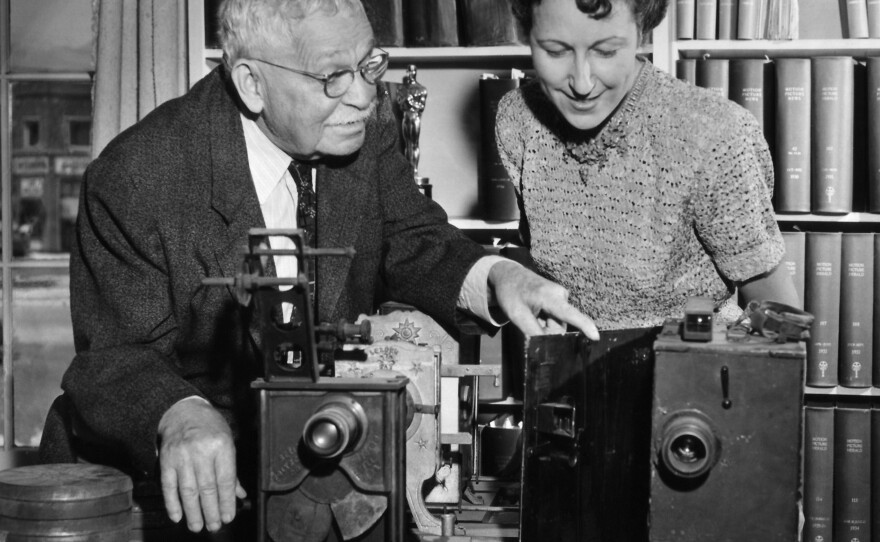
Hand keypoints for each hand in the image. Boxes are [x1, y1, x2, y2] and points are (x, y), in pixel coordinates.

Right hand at [157, 397, 246, 532]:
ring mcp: (182, 456)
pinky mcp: (166, 460)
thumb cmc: (210, 428)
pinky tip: (177, 516)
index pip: (226, 480)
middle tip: (214, 526)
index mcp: (221, 446)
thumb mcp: (227, 442)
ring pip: (188, 490)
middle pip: (207, 488)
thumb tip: (240, 495)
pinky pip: (169, 486)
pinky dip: (172, 503)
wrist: (183, 411)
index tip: (228, 517)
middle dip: (211, 511)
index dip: (227, 501)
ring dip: (193, 512)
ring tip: (198, 526)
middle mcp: (201, 451)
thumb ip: (232, 470)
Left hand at [488, 259, 598, 339]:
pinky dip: (545, 320)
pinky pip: (556, 319)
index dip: (584, 326)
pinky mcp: (561, 299)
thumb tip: (546, 348)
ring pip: (558, 325)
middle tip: (529, 318)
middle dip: (545, 329)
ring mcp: (562, 297)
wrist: (509, 275)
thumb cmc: (511, 293)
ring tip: (531, 312)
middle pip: (559, 327)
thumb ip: (533, 332)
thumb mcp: (517, 315)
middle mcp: (561, 295)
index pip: (569, 314)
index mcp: (550, 296)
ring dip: (544, 325)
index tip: (595, 336)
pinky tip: (535, 311)